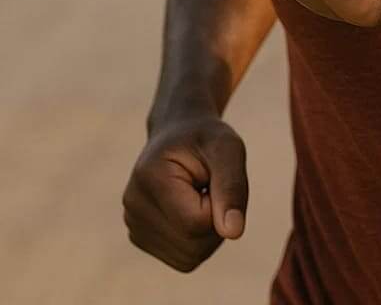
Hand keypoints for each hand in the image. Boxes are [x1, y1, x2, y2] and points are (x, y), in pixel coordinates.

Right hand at [122, 116, 247, 271]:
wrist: (179, 133)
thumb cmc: (207, 138)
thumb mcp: (228, 148)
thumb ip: (232, 187)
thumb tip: (234, 233)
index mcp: (149, 178)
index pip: (196, 222)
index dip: (221, 205)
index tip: (216, 176)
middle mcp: (133, 206)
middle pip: (193, 246)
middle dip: (216, 221)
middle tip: (212, 186)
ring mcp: (133, 225)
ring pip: (189, 258)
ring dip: (209, 232)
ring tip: (202, 195)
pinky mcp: (140, 238)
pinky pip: (183, 259)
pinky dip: (198, 240)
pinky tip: (192, 208)